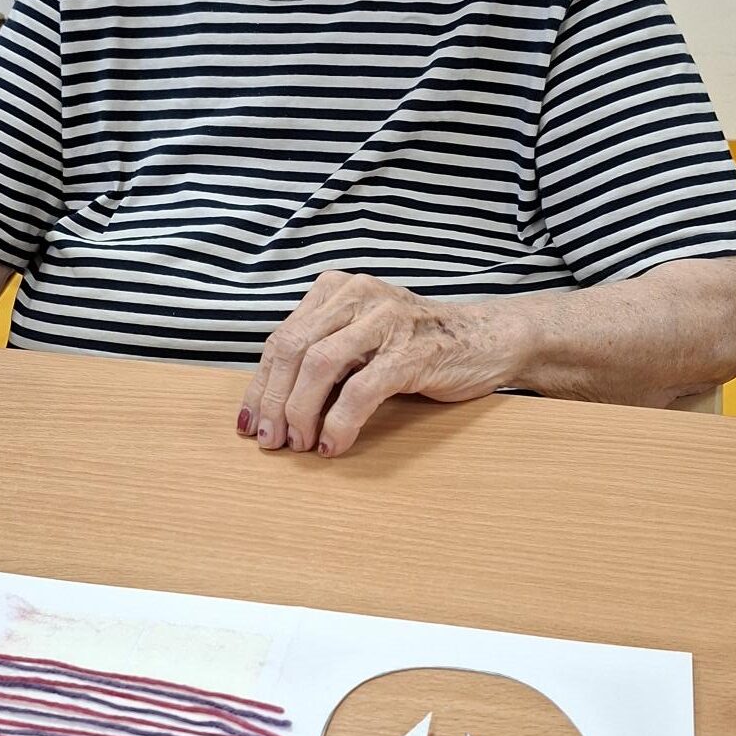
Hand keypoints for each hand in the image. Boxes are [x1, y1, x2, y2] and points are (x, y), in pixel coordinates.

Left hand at [238, 272, 520, 457]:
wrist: (488, 339)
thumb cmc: (417, 345)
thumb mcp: (362, 338)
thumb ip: (323, 354)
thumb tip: (271, 406)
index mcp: (337, 290)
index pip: (282, 338)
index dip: (259, 385)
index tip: (247, 424)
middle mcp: (357, 296)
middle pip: (293, 349)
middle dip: (273, 402)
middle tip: (269, 441)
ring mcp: (385, 321)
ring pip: (319, 365)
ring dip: (300, 412)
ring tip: (299, 445)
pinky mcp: (411, 352)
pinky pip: (360, 390)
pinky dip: (340, 423)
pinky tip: (334, 445)